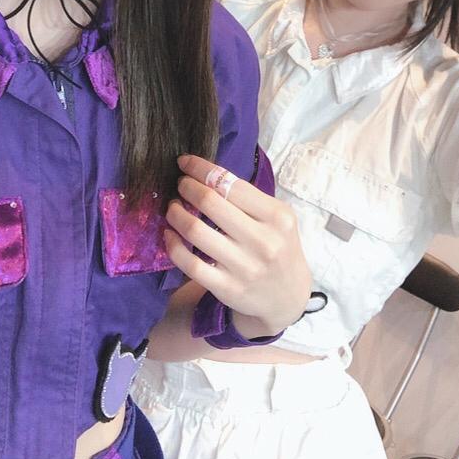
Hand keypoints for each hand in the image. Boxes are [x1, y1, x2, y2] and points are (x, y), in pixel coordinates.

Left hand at [164, 155, 310, 337]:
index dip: (200, 169)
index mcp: (277, 216)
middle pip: (210, 202)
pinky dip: (173, 245)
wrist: (288, 296)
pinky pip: (190, 264)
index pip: (230, 183)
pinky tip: (170, 234)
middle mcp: (263, 241)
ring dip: (175, 213)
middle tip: (180, 184)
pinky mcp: (228, 289)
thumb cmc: (278, 246)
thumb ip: (247, 198)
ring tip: (173, 207)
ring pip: (196, 231)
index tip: (184, 162)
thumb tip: (204, 174)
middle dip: (187, 187)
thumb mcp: (276, 218)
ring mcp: (244, 267)